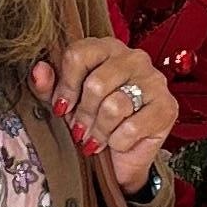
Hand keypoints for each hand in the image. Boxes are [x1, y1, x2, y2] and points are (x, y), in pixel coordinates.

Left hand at [35, 38, 176, 195]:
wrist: (121, 158)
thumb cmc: (94, 122)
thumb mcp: (66, 103)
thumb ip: (48, 85)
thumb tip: (39, 70)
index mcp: (107, 48)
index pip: (78, 54)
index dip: (66, 86)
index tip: (63, 107)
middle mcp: (134, 58)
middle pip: (96, 83)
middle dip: (83, 114)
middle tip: (80, 129)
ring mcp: (154, 81)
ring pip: (114, 106)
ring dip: (100, 130)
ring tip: (97, 137)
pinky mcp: (167, 107)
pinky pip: (132, 127)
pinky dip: (118, 142)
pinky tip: (117, 142)